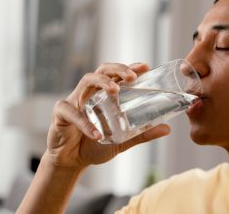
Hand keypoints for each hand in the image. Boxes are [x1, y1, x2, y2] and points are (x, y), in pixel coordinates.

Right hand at [46, 63, 169, 168]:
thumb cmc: (96, 145)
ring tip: (115, 91)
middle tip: (131, 77)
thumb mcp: (123, 140)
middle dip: (118, 69)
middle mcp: (90, 93)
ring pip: (86, 81)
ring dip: (102, 83)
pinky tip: (97, 134)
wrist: (72, 161)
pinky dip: (85, 123)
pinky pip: (72, 113)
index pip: (117, 75)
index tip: (145, 67)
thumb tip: (167, 129)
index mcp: (104, 95)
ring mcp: (75, 100)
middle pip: (102, 71)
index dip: (130, 68)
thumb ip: (142, 134)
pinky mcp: (61, 114)